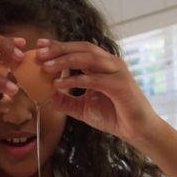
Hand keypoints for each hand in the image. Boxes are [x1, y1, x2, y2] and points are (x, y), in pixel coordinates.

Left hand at [35, 39, 163, 142]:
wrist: (137, 131)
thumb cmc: (114, 116)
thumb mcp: (82, 108)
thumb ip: (65, 101)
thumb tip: (43, 96)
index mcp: (102, 65)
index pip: (79, 49)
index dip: (60, 45)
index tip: (40, 45)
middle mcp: (110, 64)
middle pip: (83, 49)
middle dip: (60, 49)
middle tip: (39, 52)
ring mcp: (117, 72)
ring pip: (88, 59)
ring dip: (65, 61)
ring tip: (46, 67)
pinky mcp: (120, 85)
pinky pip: (94, 79)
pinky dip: (75, 80)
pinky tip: (59, 84)